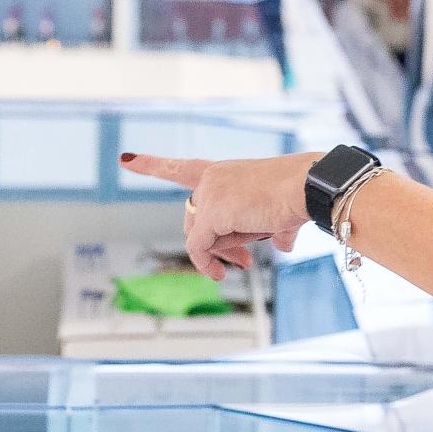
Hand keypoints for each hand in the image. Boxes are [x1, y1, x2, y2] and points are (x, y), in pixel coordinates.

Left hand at [120, 150, 317, 278]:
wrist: (307, 187)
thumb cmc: (299, 195)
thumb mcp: (279, 213)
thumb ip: (273, 228)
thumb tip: (283, 244)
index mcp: (225, 171)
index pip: (182, 168)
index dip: (152, 165)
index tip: (126, 160)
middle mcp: (212, 177)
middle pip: (195, 219)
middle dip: (215, 245)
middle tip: (242, 262)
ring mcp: (209, 194)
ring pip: (200, 235)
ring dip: (220, 254)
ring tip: (244, 263)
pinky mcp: (211, 213)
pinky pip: (200, 246)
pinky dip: (208, 262)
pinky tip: (221, 271)